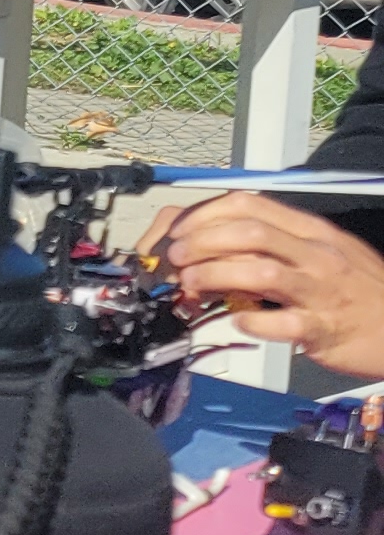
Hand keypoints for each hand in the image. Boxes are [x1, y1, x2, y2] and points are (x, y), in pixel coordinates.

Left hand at [147, 191, 383, 378]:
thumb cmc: (357, 289)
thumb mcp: (321, 253)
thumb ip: (276, 243)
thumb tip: (215, 241)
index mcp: (311, 231)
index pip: (249, 205)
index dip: (204, 215)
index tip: (179, 232)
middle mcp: (316, 255)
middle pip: (247, 233)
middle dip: (200, 242)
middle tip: (176, 259)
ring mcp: (320, 292)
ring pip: (259, 271)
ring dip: (213, 276)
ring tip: (191, 286)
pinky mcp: (324, 330)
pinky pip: (281, 323)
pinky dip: (251, 321)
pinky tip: (236, 321)